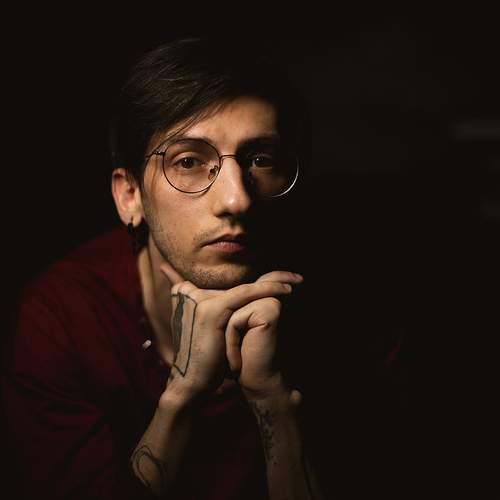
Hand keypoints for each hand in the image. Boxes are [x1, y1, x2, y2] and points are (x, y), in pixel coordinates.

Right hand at [159, 263, 300, 403]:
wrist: (192, 381)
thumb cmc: (208, 360)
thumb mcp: (213, 331)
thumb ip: (223, 314)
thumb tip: (248, 310)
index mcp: (190, 294)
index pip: (230, 281)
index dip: (259, 277)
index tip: (284, 278)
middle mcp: (192, 293)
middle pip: (240, 280)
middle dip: (272, 277)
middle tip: (297, 277)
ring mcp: (199, 300)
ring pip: (245, 286)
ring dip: (276, 281)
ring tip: (297, 281)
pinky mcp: (210, 310)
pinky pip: (244, 294)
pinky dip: (267, 290)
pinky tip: (286, 291)